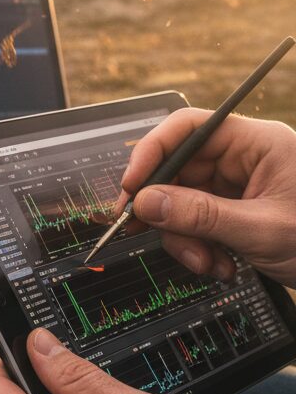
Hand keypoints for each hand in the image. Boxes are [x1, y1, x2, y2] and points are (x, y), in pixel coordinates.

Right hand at [120, 108, 295, 285]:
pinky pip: (197, 223)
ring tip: (207, 263)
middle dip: (168, 210)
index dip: (152, 152)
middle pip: (178, 170)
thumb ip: (201, 215)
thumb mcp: (262, 230)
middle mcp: (244, 159)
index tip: (132, 187)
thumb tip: (147, 203)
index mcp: (257, 143)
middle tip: (146, 232)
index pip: (188, 128)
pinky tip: (220, 265)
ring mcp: (238, 187)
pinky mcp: (235, 212)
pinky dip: (199, 247)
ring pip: (183, 202)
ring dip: (185, 238)